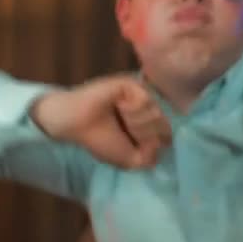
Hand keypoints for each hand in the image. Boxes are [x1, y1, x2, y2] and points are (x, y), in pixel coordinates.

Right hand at [30, 75, 171, 168]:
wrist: (75, 123)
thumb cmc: (99, 139)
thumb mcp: (130, 159)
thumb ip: (151, 156)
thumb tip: (162, 142)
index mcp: (147, 125)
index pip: (167, 137)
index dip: (153, 144)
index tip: (135, 144)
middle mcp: (148, 108)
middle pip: (164, 126)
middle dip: (143, 135)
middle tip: (123, 130)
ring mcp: (142, 94)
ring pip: (155, 115)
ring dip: (136, 123)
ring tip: (118, 118)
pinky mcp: (133, 83)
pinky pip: (145, 101)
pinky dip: (131, 110)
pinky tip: (118, 106)